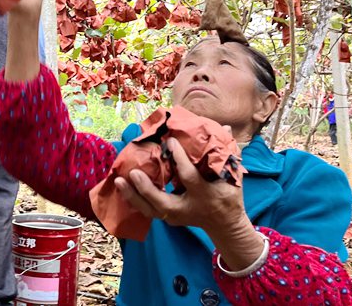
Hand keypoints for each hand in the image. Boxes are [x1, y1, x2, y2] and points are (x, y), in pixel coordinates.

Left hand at [114, 130, 245, 233]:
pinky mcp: (168, 219)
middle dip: (147, 189)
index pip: (189, 177)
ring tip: (118, 181)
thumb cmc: (228, 196)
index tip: (170, 142)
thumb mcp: (233, 176)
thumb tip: (226, 127)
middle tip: (133, 173)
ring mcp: (176, 217)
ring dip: (133, 196)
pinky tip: (121, 189)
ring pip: (151, 210)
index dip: (179, 159)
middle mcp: (188, 208)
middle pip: (163, 203)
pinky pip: (147, 211)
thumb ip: (228, 152)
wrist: (224, 224)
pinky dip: (134, 200)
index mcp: (205, 194)